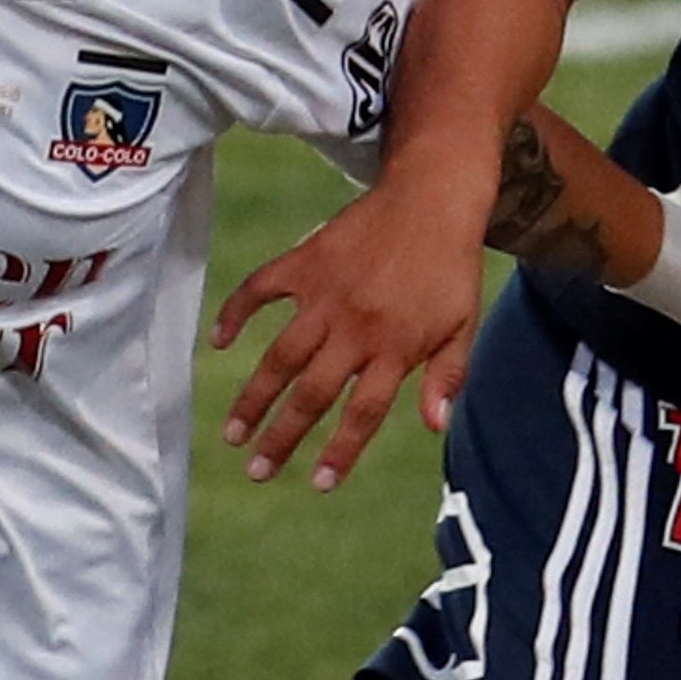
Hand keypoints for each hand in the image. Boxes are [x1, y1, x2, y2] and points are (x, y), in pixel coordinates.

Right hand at [213, 175, 489, 490]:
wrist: (432, 195)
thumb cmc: (451, 266)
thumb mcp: (463, 324)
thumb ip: (447, 375)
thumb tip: (435, 426)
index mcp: (395, 347)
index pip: (363, 412)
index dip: (340, 451)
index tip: (317, 484)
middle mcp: (354, 327)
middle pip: (311, 394)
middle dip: (281, 438)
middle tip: (257, 470)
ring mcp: (324, 295)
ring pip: (279, 356)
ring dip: (252, 397)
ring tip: (230, 432)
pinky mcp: (304, 262)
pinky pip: (260, 289)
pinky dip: (235, 311)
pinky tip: (217, 339)